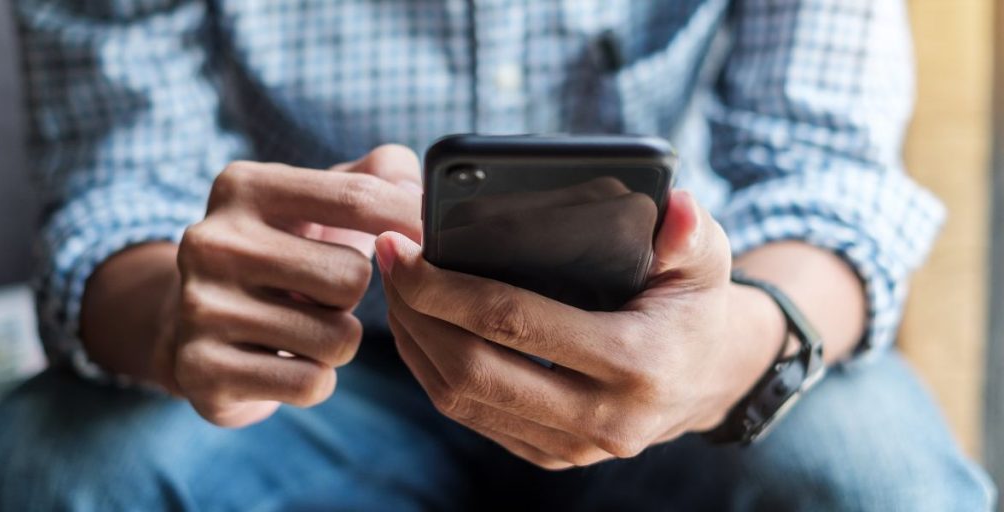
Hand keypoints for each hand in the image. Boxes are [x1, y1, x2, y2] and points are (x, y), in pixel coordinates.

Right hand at [161, 145, 422, 426]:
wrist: (189, 322)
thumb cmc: (283, 253)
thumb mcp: (317, 201)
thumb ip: (377, 175)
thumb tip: (414, 184)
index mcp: (244, 186)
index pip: (358, 198)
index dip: (410, 222)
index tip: (433, 239)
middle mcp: (212, 241)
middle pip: (352, 277)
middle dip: (353, 296)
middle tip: (321, 294)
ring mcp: (200, 307)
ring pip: (337, 338)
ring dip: (338, 341)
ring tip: (302, 327)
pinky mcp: (201, 370)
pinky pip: (310, 383)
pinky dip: (315, 379)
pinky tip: (286, 361)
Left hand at [376, 190, 783, 468]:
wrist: (708, 378)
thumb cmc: (694, 305)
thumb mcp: (705, 260)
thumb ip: (690, 231)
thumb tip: (672, 205)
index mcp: (635, 363)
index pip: (515, 323)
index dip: (446, 287)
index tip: (405, 248)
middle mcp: (601, 417)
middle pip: (473, 370)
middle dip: (416, 313)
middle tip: (389, 261)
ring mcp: (572, 446)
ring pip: (461, 401)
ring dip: (415, 343)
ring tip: (395, 289)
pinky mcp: (551, 455)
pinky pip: (472, 418)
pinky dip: (433, 372)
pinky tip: (419, 328)